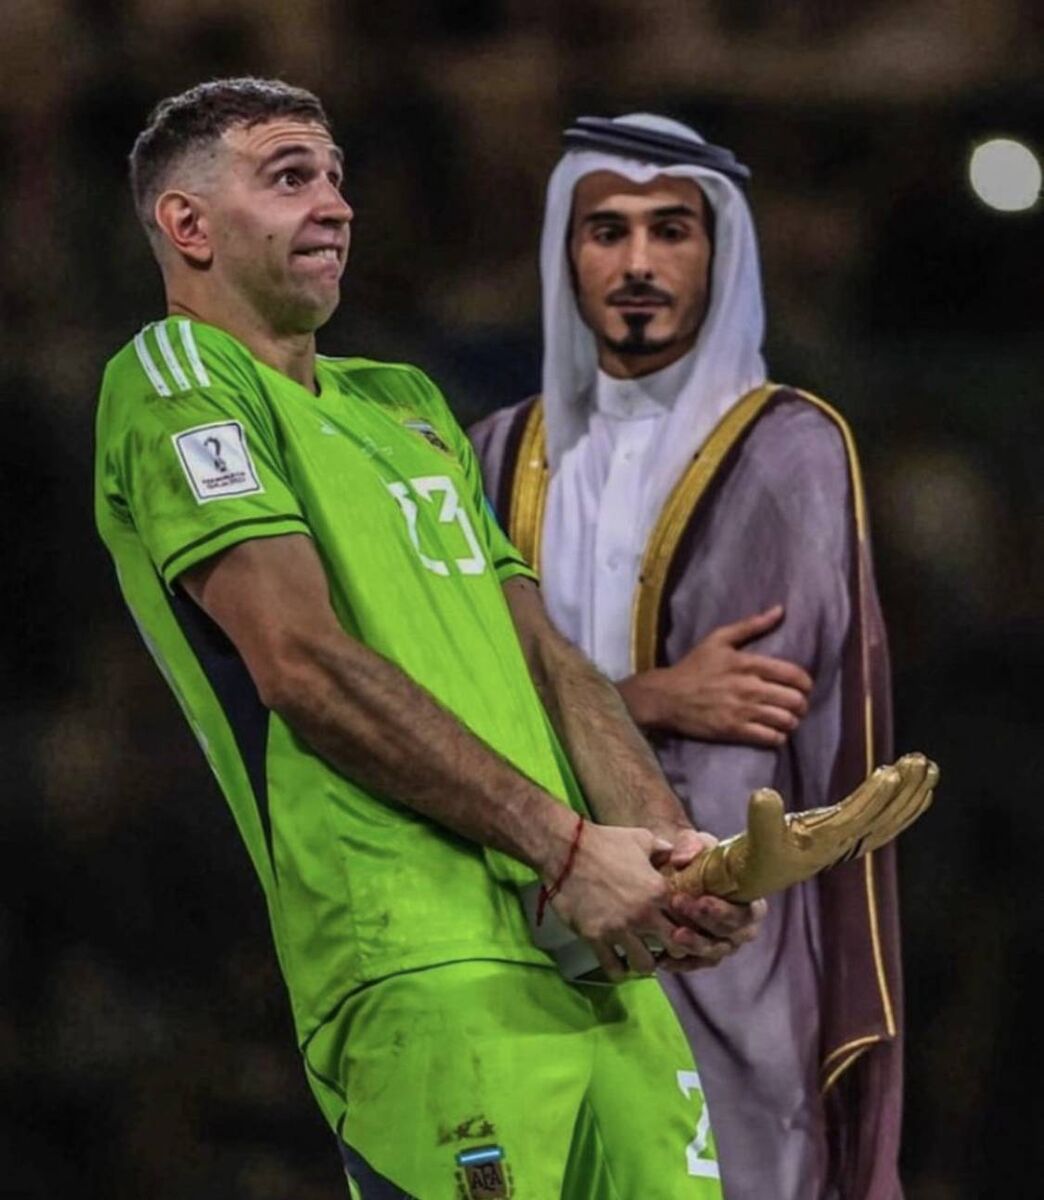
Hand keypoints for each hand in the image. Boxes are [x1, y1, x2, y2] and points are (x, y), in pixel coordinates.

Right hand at [547, 823, 691, 981]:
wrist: (566, 850)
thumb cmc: (605, 841)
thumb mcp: (641, 838)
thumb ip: (663, 850)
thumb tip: (675, 856)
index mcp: (659, 890)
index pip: (688, 920)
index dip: (689, 927)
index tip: (681, 929)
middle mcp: (644, 914)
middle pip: (675, 948)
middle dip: (674, 951)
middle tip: (664, 949)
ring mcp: (619, 928)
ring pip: (645, 965)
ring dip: (645, 963)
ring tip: (639, 956)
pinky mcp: (596, 937)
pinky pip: (613, 968)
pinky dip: (618, 970)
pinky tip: (618, 963)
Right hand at [617, 605, 811, 746]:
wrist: (666, 696)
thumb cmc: (693, 666)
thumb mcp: (718, 639)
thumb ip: (751, 625)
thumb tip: (780, 610)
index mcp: (748, 663)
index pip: (794, 675)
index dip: (806, 683)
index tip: (803, 687)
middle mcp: (749, 687)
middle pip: (794, 700)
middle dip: (801, 704)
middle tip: (796, 705)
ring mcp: (742, 711)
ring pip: (786, 721)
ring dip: (791, 721)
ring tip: (786, 719)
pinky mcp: (734, 731)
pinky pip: (770, 738)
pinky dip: (778, 737)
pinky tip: (774, 732)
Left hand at [652, 827, 765, 972]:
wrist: (681, 874)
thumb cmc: (699, 859)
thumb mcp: (697, 844)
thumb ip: (691, 845)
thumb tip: (681, 859)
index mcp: (750, 902)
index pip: (748, 913)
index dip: (726, 910)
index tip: (703, 899)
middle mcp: (741, 928)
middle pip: (730, 934)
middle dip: (704, 922)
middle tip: (679, 904)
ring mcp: (724, 944)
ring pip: (714, 951)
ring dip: (694, 943)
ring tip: (673, 933)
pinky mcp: (704, 956)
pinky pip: (696, 964)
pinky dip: (681, 963)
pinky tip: (664, 959)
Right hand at [668, 753, 938, 902]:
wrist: (754, 877)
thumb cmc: (755, 859)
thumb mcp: (754, 839)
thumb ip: (761, 818)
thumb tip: (764, 792)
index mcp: (823, 845)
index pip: (854, 820)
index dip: (873, 799)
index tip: (890, 774)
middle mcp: (843, 844)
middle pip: (883, 819)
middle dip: (904, 792)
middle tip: (921, 762)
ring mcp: (848, 840)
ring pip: (889, 820)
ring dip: (910, 795)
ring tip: (928, 767)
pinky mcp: (846, 834)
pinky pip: (884, 821)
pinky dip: (903, 806)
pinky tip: (916, 789)